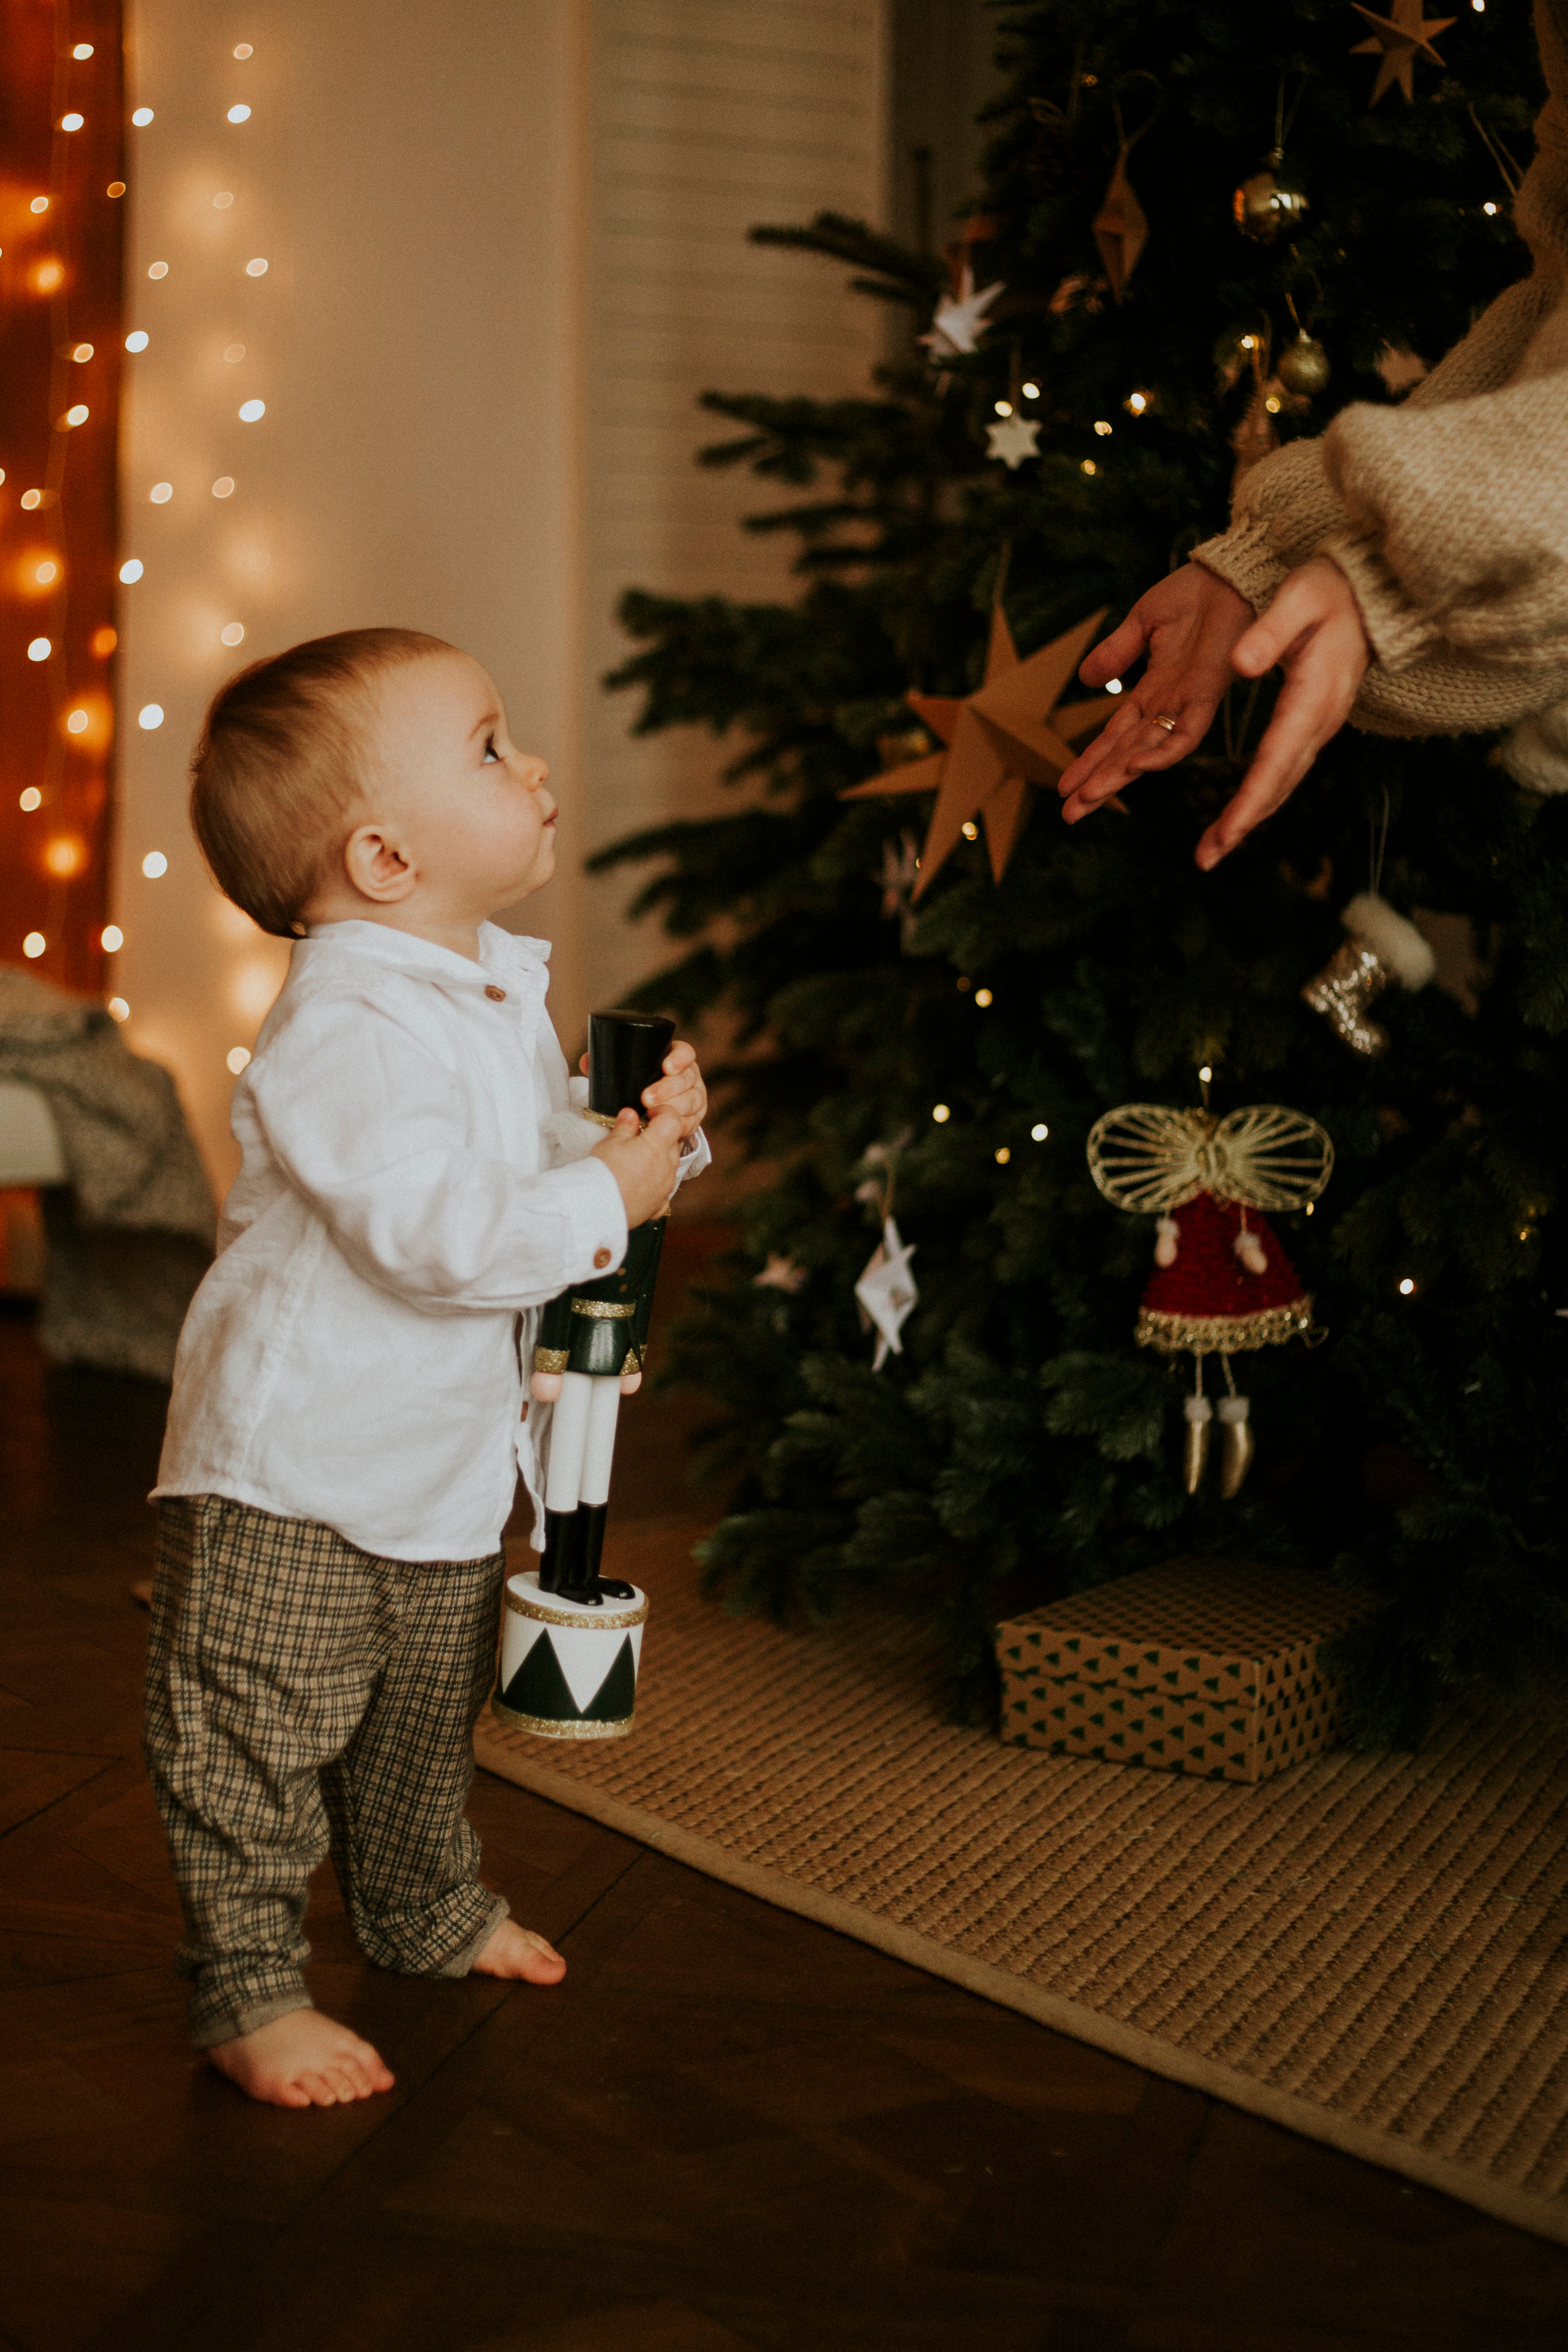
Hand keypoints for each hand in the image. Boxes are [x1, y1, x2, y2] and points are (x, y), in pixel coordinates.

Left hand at [579, 1039, 706, 1140]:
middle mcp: (689, 1075)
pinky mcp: (696, 1116)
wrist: (650, 1111)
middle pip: (687, 1078)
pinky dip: (682, 1124)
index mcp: (675, 1058)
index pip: (685, 1052)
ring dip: (674, 1107)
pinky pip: (694, 1120)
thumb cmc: (637, 1086)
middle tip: (646, 1098)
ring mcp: (695, 1096)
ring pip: (692, 1100)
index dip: (679, 1058)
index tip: (666, 1067)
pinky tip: (671, 1127)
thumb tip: (587, 1061)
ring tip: (653, 1114)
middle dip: (668, 1088)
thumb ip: (607, 1066)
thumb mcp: (625, 1075)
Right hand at [591, 1107, 681, 1228]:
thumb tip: (630, 1115)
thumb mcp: (611, 1142)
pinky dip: (656, 1184)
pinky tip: (640, 1184)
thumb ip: (625, 1126)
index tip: (649, 1114)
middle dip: (660, 1136)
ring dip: (659, 1160)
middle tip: (638, 1137)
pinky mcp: (659, 1205)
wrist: (597, 1207)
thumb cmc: (603, 1171)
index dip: (663, 1112)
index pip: (673, 1120)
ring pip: (670, 1166)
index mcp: (657, 1145)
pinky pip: (664, 1190)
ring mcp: (665, 1187)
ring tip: (635, 1161)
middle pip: (673, 1143)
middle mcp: (667, 1166)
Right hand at [1056, 563, 1254, 819]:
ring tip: (1088, 799)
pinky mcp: (1209, 693)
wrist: (1233, 571)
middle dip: (1097, 783)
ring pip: (1149, 751)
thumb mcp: (1143, 621)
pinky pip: (1186, 732)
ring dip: (1118, 776)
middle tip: (1068, 815)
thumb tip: (1086, 680)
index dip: (1090, 761)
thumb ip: (1117, 652)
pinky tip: (1137, 768)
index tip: (1064, 787)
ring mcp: (1188, 702)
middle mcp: (1169, 704)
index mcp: (1153, 690)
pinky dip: (1162, 752)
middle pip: (1127, 753)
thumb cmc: (1196, 592)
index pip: (1116, 735)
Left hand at [1193, 556, 1370, 869]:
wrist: (1369, 591)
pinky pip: (1286, 769)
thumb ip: (1270, 630)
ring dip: (1250, 817)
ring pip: (1283, 782)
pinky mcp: (1314, 723)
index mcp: (1313, 694)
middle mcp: (1320, 719)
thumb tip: (1241, 665)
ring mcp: (1320, 724)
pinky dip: (1261, 796)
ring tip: (1213, 848)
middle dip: (1243, 822)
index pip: (1277, 758)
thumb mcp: (1299, 597)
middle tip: (1207, 858)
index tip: (1227, 832)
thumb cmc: (1330, 589)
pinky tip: (1239, 814)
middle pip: (1279, 783)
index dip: (1250, 799)